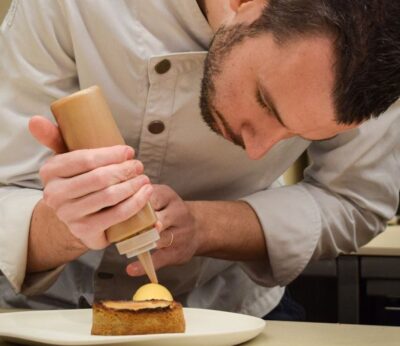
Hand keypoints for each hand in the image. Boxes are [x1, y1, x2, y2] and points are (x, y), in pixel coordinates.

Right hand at [29, 116, 152, 249]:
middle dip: (124, 170)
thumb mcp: (65, 159)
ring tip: (144, 178)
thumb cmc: (76, 180)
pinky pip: (116, 216)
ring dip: (132, 186)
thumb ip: (53, 137)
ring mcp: (69, 215)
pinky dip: (135, 203)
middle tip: (139, 165)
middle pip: (98, 179)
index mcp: (49, 171)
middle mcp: (54, 195)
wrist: (75, 216)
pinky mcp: (85, 230)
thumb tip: (34, 119)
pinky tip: (146, 193)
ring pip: (109, 197)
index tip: (129, 151)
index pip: (83, 159)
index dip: (110, 154)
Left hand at [126, 185, 201, 275]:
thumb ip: (140, 198)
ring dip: (140, 243)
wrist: (199, 227)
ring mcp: (180, 233)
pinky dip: (144, 266)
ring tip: (124, 246)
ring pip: (159, 238)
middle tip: (121, 229)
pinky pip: (160, 259)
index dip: (133, 206)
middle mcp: (177, 213)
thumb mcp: (159, 197)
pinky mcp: (178, 252)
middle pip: (156, 218)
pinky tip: (132, 268)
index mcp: (168, 196)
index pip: (149, 197)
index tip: (118, 211)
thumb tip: (112, 203)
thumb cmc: (170, 211)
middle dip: (139, 225)